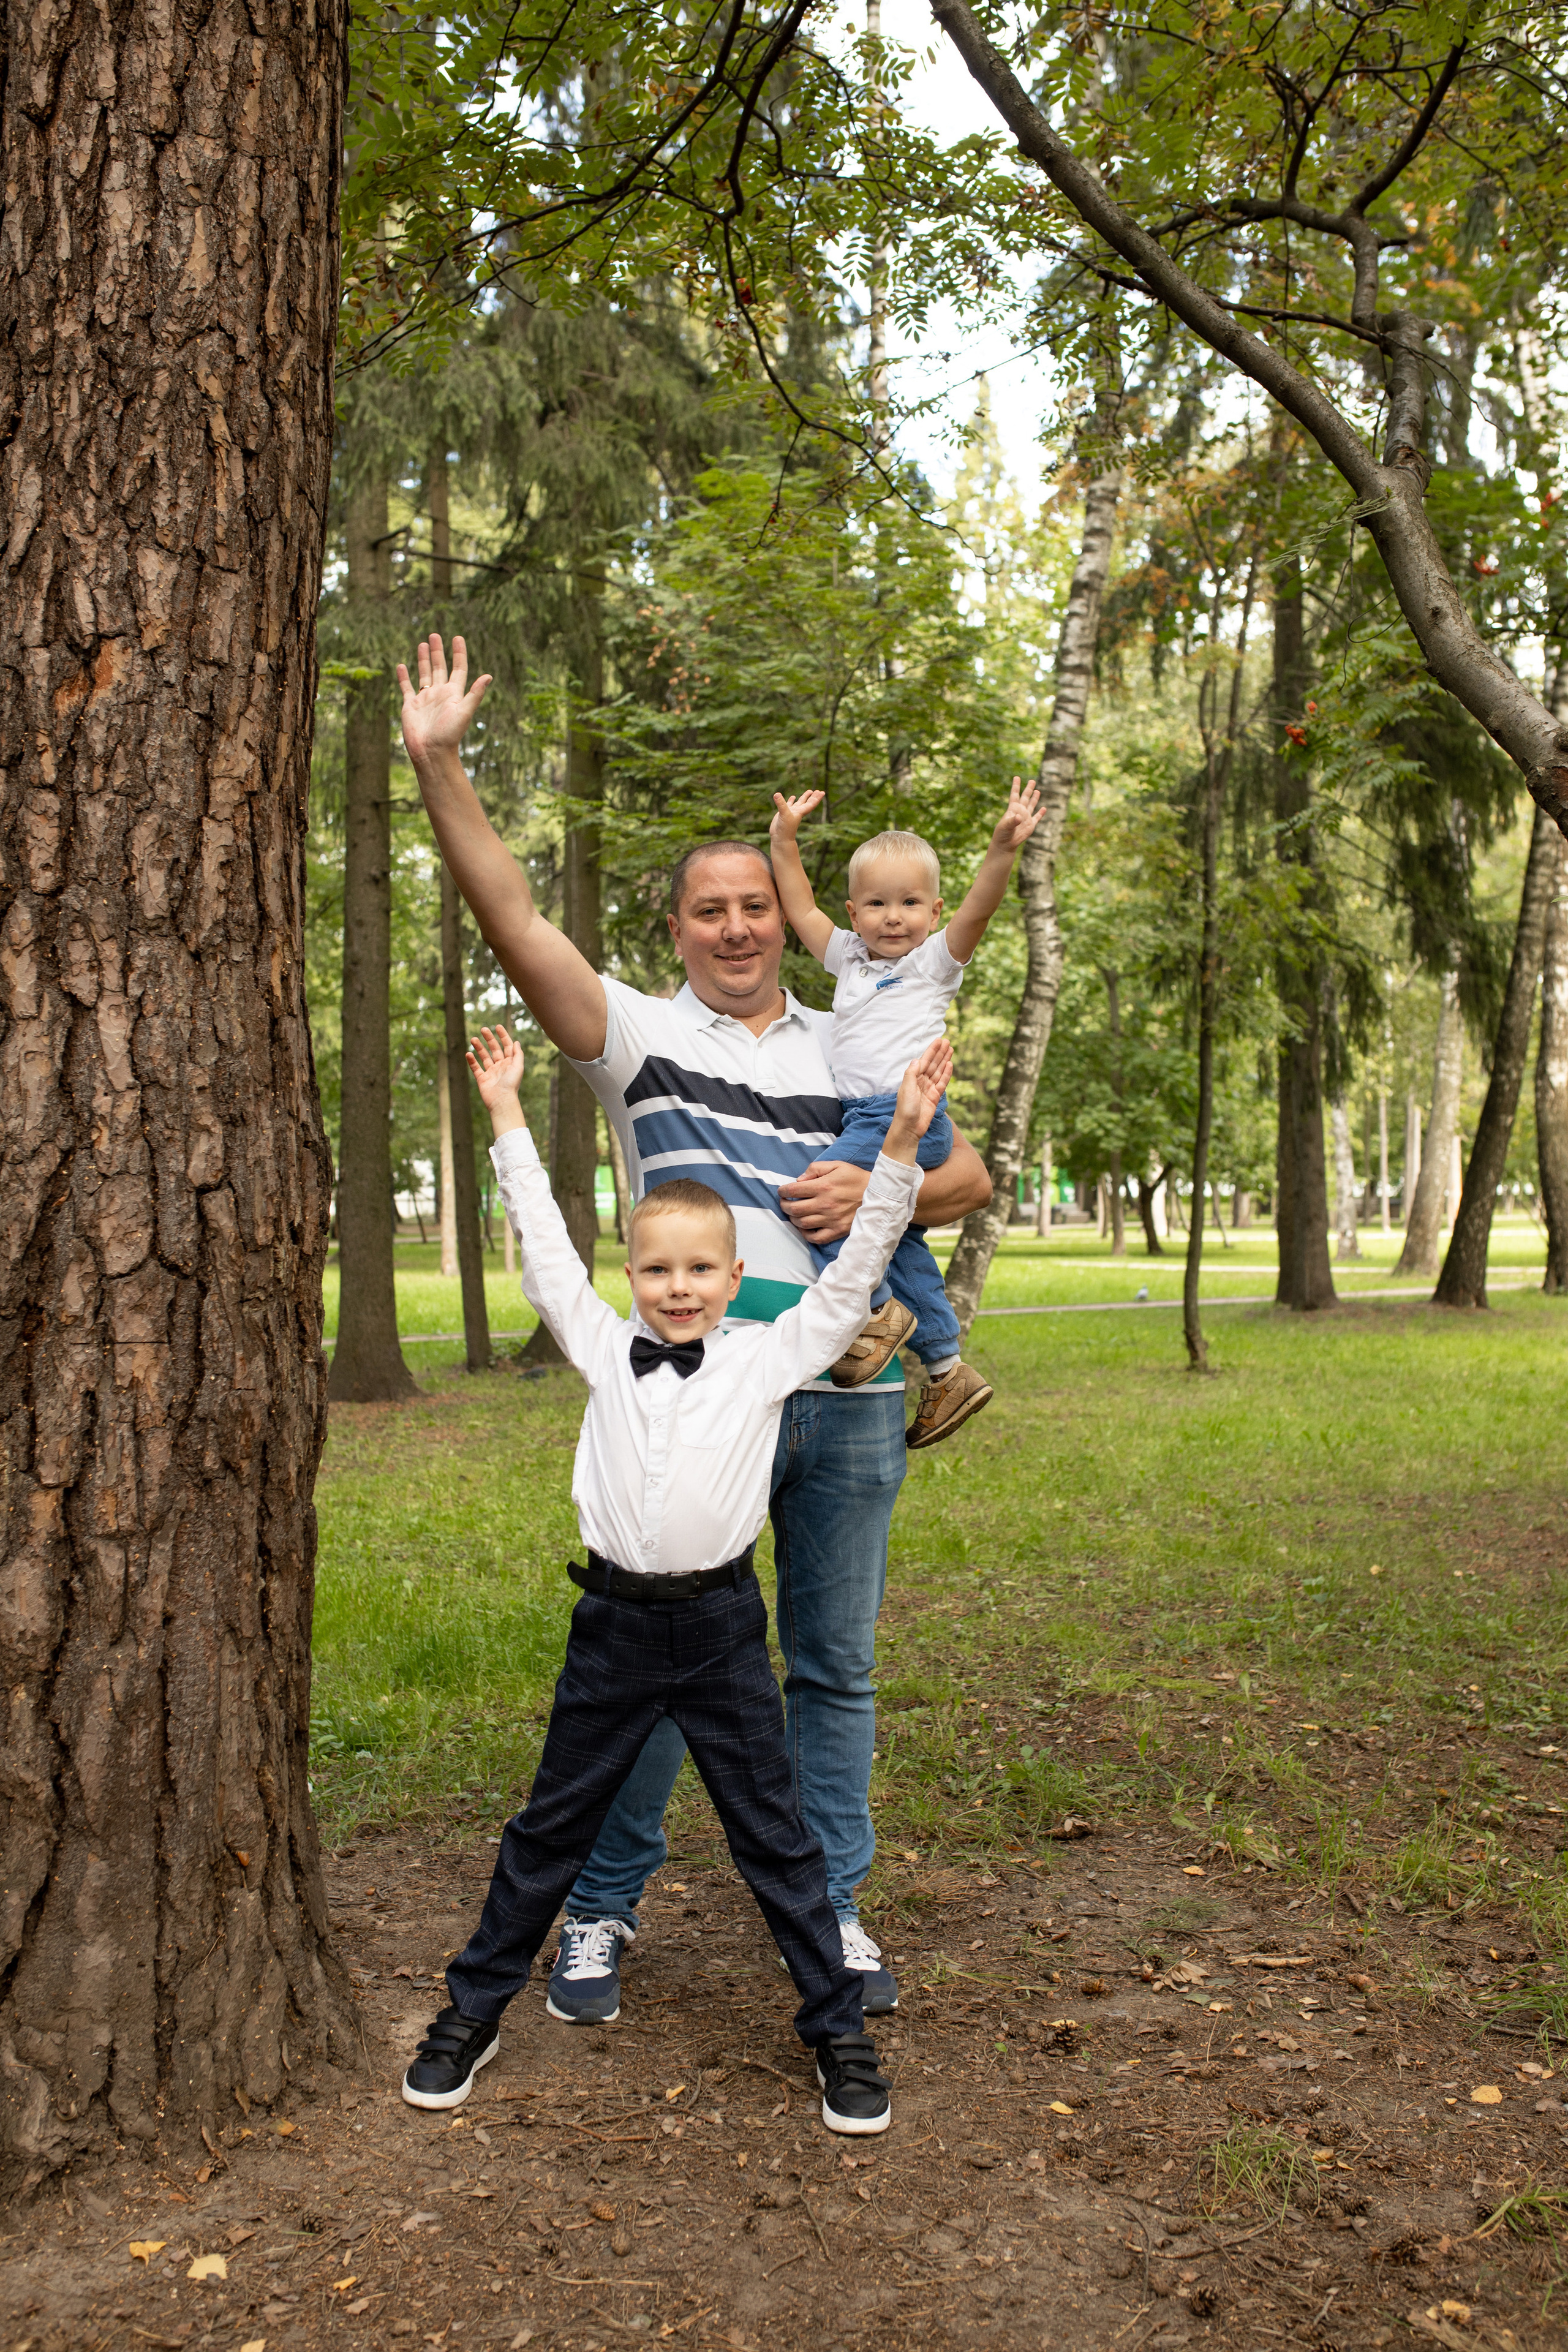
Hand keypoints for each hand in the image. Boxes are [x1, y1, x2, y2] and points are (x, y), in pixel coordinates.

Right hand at [397, 634, 492, 765]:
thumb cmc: (449, 735)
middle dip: (438, 651)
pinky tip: (401, 666)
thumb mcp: (464, 712)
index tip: (457, 637)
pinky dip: (404, 677)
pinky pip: (407, 688)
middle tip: (435, 635)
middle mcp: (440, 694)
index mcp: (454, 694)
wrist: (431, 752)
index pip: (458, 669)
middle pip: (440, 668)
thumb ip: (475, 694)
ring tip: (422, 644)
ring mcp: (425, 700)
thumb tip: (489, 676)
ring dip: (423, 660)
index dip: (459, 653)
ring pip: (424, 674)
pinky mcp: (411, 706)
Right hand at [466, 1023, 525, 1134]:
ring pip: (484, 1057)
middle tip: (483, 1029)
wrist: (501, 1101)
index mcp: (510, 1063)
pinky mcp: (482, 1079)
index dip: (503, 1036)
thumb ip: (517, 1054)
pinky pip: (476, 1068)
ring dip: (479, 1047)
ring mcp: (491, 1072)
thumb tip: (516, 1042)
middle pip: (494, 1049)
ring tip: (473, 1039)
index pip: (506, 1046)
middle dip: (489, 1039)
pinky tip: (468, 1053)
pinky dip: (472, 1061)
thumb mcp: (518, 1067)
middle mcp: (500, 1066)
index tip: (497, 1026)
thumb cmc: (511, 1084)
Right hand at [770, 789, 824, 845]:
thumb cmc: (785, 828)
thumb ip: (781, 804)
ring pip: (800, 803)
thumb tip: (776, 794)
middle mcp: (797, 812)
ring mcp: (791, 812)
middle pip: (807, 802)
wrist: (780, 838)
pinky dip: (791, 800)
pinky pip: (789, 805)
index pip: (811, 804)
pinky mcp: (784, 813)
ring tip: (810, 791)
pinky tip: (793, 796)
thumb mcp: (784, 814)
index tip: (822, 792)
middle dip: (813, 797)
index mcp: (800, 812)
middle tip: (818, 791)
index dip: (817, 798)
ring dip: (804, 797)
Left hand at [778, 1158, 870, 1242]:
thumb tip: (799, 1179)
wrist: (879, 1194)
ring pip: (802, 1223)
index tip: (781, 1191)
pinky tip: (804, 1228)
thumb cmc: (856, 1178)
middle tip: (784, 1203)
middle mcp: (825, 1204)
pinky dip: (806, 1235)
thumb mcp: (837, 1165)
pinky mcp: (838, 1230)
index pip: (794, 1190)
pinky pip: (816, 1237)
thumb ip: (816, 1168)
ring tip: (794, 1213)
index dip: (783, 1191)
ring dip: (793, 1218)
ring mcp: (831, 1219)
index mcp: (823, 1186)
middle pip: (794, 1209)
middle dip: (784, 1205)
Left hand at [886, 1039, 953, 1158]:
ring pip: (938, 1072)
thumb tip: (917, 1059)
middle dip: (939, 1053)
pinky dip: (946, 1074)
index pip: (924, 1061)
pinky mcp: (935, 1098)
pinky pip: (942, 1083)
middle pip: (932, 1064)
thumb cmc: (905, 1110)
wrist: (909, 1129)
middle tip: (948, 1041)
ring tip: (951, 1050)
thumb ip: (911, 1074)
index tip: (939, 1040)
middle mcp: (920, 1082)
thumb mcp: (906, 1089)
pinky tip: (950, 1065)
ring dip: (944, 1061)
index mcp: (912, 1078)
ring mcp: (928, 1089)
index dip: (931, 1050)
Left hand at [991, 775, 1042, 852]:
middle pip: (1025, 798)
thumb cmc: (1002, 834)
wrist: (1005, 844)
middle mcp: (1020, 811)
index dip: (1016, 786)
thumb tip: (1019, 817)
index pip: (1014, 795)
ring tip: (1037, 791)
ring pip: (1031, 805)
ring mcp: (1026, 818)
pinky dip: (1041, 813)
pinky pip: (1037, 818)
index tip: (1016, 777)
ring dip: (1035, 798)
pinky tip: (1044, 808)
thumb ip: (1012, 821)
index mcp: (1012, 809)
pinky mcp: (1030, 825)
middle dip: (1028, 789)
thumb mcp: (1005, 826)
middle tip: (1032, 780)